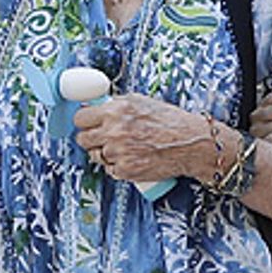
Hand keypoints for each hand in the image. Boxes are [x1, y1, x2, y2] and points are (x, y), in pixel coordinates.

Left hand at [72, 94, 213, 183]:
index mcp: (116, 110)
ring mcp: (118, 152)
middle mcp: (114, 131)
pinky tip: (131, 158)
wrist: (190, 143)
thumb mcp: (140, 102)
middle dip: (91, 139)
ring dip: (104, 153)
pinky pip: (109, 169)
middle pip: (82, 139)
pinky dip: (117, 166)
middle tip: (102, 138)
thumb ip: (115, 105)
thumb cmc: (170, 121)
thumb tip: (95, 107)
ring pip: (95, 156)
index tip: (88, 124)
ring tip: (122, 149)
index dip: (84, 122)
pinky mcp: (125, 170)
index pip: (80, 118)